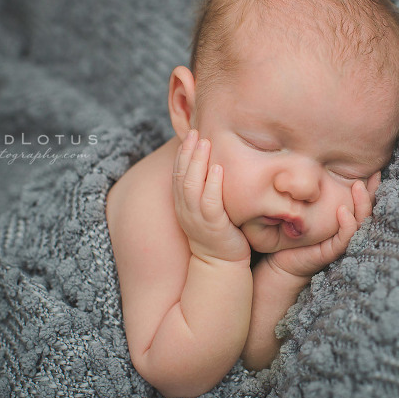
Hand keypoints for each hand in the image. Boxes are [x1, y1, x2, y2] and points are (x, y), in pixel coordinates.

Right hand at [172, 130, 250, 262]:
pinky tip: (219, 168)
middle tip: (194, 130)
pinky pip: (210, 202)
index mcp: (183, 205)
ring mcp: (198, 219)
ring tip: (204, 141)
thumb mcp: (207, 210)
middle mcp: (186, 210)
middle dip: (187, 151)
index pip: (178, 174)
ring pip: (192, 185)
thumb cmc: (220, 235)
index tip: (189, 134)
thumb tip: (215, 166)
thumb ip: (207, 191)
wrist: (221, 267)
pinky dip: (213, 184)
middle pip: (181, 175)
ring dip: (197, 161)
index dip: (182, 153)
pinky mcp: (213, 227)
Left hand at [266, 172, 378, 277]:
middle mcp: (347, 229)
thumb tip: (310, 162)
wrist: (282, 260)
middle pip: (368, 209)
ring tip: (358, 186)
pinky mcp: (332, 251)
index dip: (372, 186)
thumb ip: (311, 191)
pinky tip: (343, 210)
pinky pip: (345, 237)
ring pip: (361, 222)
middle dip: (373, 192)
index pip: (363, 200)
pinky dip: (347, 224)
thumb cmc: (292, 231)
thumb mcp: (303, 206)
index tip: (375, 169)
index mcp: (344, 218)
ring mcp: (342, 241)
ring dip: (362, 204)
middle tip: (374, 174)